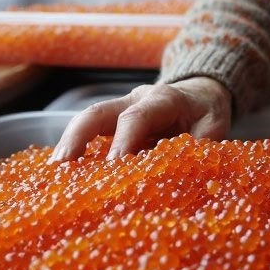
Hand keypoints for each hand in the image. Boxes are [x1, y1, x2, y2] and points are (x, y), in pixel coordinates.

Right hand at [49, 77, 231, 160]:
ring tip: (53, 173)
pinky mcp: (114, 121)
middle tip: (62, 165)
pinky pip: (92, 132)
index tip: (113, 167)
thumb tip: (187, 177)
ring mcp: (121, 108)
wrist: (201, 93)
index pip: (137, 117)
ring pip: (89, 120)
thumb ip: (202, 148)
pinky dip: (77, 150)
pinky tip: (64, 174)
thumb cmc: (206, 113)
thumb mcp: (215, 127)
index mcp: (164, 99)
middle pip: (99, 112)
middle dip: (78, 137)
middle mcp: (137, 99)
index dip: (123, 141)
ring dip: (70, 144)